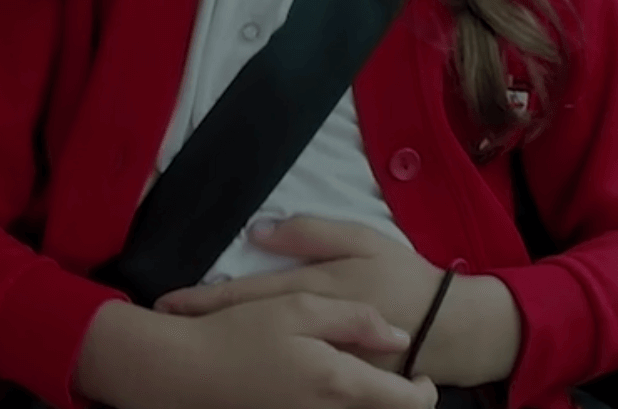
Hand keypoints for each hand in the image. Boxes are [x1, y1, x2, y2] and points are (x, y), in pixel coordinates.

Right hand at [98, 294, 437, 408]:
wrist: (183, 372)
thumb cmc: (238, 334)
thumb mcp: (296, 306)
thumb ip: (354, 317)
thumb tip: (398, 335)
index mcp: (340, 383)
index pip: (410, 403)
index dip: (424, 391)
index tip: (420, 374)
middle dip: (397, 397)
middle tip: (390, 372)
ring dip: (366, 399)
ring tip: (354, 373)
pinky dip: (337, 402)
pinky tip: (321, 384)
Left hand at [156, 217, 517, 385]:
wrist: (453, 330)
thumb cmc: (405, 277)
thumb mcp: (364, 240)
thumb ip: (312, 233)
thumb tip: (260, 231)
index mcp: (321, 290)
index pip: (252, 294)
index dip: (207, 299)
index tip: (169, 303)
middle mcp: (317, 330)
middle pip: (250, 329)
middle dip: (205, 330)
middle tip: (164, 329)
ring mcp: (327, 362)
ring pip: (266, 359)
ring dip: (226, 355)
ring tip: (186, 352)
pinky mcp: (340, 387)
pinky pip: (294, 381)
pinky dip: (262, 376)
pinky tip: (234, 374)